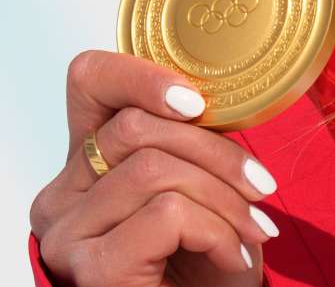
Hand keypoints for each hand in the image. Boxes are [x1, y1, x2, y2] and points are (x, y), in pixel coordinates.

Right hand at [30, 50, 279, 286]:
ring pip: (156, 170)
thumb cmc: (203, 260)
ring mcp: (69, 235)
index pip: (90, 82)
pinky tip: (231, 256)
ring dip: (226, 200)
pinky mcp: (93, 269)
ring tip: (252, 229)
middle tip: (261, 188)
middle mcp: (62, 196)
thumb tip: (214, 97)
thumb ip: (189, 141)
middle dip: (218, 153)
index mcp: (86, 164)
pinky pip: (168, 214)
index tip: (198, 103)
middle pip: (137, 127)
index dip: (143, 77)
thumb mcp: (200, 185)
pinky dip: (217, 231)